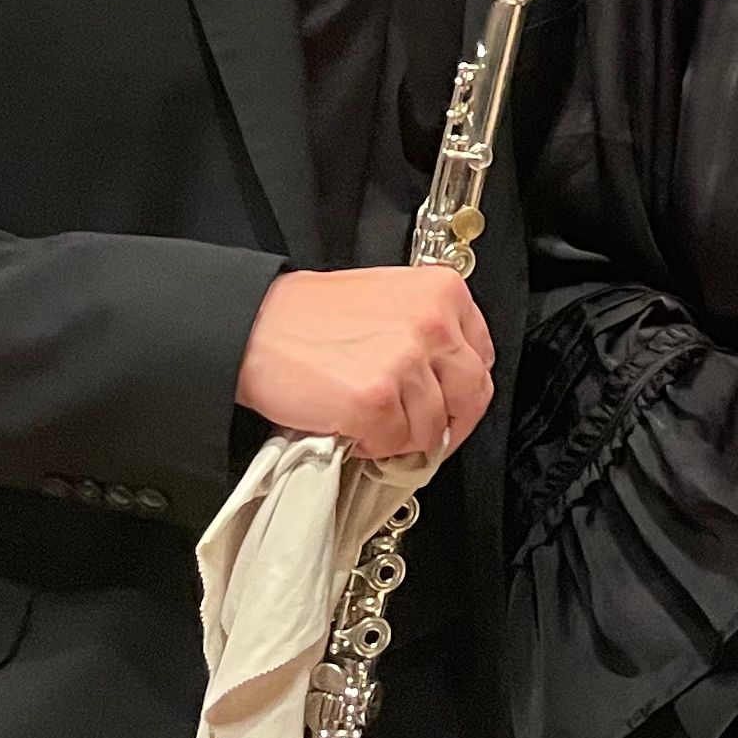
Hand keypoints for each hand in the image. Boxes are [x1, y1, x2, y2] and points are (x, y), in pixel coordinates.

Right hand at [234, 268, 493, 460]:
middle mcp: (434, 324)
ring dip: (403, 436)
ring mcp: (406, 363)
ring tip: (371, 421)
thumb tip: (449, 380)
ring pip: (432, 427)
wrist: (255, 327)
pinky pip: (394, 444)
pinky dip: (373, 445)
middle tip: (424, 435)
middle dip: (449, 423)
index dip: (464, 391)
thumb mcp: (390, 299)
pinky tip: (351, 425)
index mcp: (443, 292)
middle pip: (472, 395)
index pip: (481, 357)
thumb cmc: (312, 315)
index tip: (450, 406)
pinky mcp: (376, 401)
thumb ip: (429, 331)